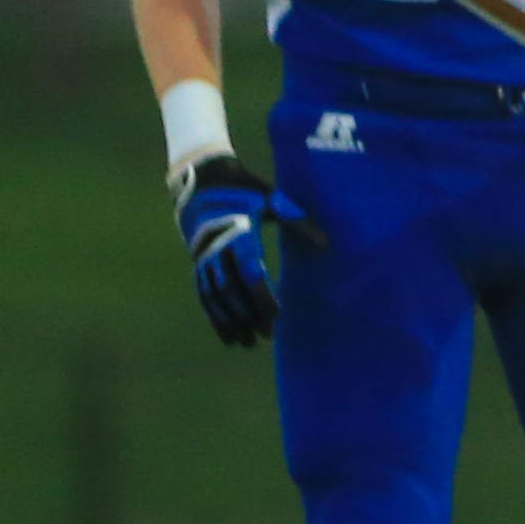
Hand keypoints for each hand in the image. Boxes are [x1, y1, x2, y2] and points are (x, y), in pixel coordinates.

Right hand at [171, 155, 325, 347]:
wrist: (202, 180)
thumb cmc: (245, 190)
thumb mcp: (272, 198)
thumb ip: (298, 220)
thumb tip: (327, 245)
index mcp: (238, 232)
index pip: (250, 271)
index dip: (262, 295)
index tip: (277, 315)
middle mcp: (216, 247)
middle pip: (231, 289)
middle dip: (248, 314)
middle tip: (267, 337)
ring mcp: (203, 256)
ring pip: (215, 295)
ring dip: (230, 321)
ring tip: (246, 343)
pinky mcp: (197, 262)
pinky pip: (204, 293)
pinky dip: (214, 316)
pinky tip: (227, 335)